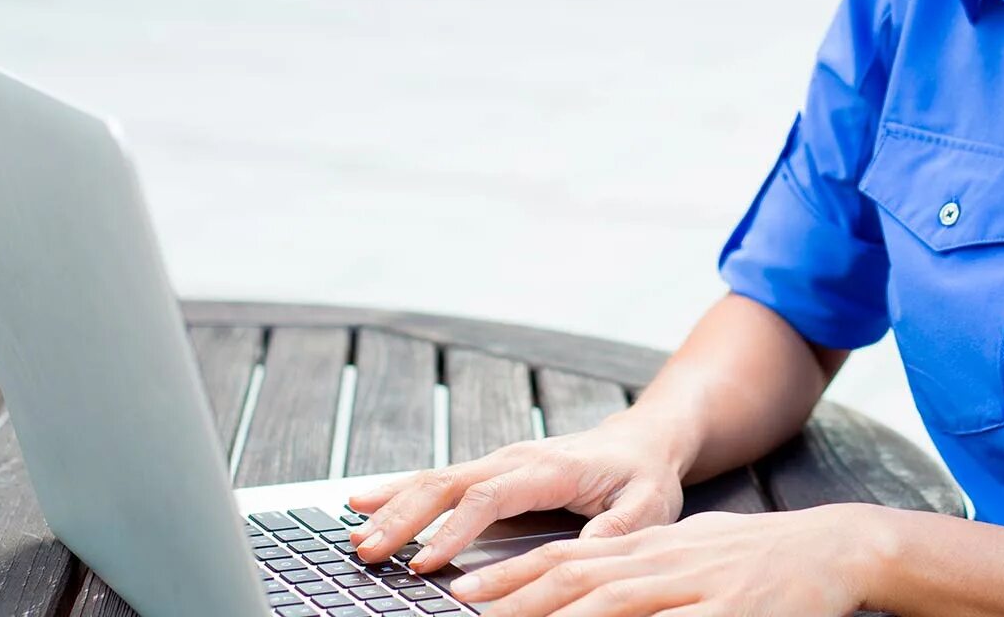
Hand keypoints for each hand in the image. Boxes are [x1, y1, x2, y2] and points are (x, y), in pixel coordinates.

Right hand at [346, 412, 690, 572]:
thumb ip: (617, 528)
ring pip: (434, 480)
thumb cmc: (644, 475)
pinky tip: (362, 504)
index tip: (427, 563)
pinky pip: (437, 479)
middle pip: (447, 484)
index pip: (489, 496)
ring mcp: (498, 462)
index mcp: (548, 468)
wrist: (643, 440)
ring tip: (355, 537)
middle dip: (403, 518)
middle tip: (369, 552)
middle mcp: (514, 459)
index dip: (455, 529)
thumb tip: (586, 553)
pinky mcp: (489, 471)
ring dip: (392, 507)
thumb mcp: (648, 504)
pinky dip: (396, 491)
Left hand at [445, 505, 875, 616]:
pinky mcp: (730, 616)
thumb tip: (590, 576)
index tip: (464, 591)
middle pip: (577, 579)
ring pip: (614, 605)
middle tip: (465, 613)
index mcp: (648, 548)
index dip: (512, 574)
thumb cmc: (756, 556)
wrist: (834, 547)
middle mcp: (662, 563)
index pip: (566, 558)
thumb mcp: (687, 551)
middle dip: (516, 600)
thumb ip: (636, 567)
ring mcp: (695, 590)